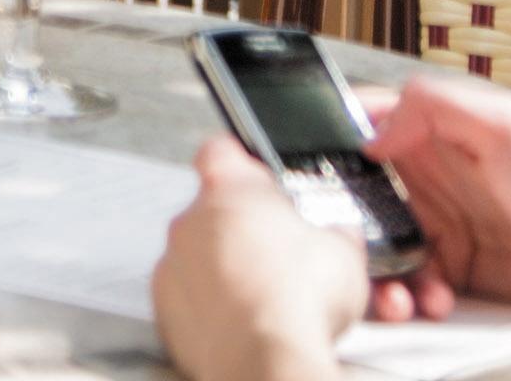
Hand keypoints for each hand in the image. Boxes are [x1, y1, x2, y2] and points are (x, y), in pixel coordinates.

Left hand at [151, 140, 407, 380]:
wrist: (267, 362)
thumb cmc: (299, 304)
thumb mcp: (345, 252)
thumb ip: (333, 231)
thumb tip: (340, 235)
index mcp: (230, 190)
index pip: (222, 151)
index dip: (242, 163)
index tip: (256, 176)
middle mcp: (191, 222)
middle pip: (212, 210)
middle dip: (242, 227)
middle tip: (276, 252)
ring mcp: (173, 267)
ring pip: (196, 256)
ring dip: (223, 269)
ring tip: (263, 294)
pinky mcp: (165, 312)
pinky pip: (186, 299)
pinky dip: (208, 307)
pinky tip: (242, 321)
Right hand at [359, 79, 510, 329]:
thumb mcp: (503, 126)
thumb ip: (434, 108)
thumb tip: (371, 131)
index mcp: (442, 131)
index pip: (371, 126)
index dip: (336, 147)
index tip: (311, 173)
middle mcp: (439, 176)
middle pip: (368, 197)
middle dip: (353, 228)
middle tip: (351, 252)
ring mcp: (450, 225)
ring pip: (387, 247)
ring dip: (383, 273)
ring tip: (399, 294)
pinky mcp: (463, 271)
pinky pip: (418, 284)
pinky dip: (415, 297)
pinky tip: (435, 302)